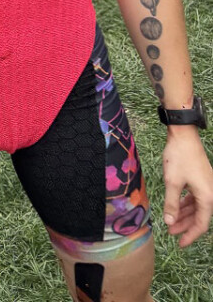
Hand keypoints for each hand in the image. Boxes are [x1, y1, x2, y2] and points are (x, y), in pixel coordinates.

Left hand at [162, 130, 212, 246]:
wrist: (184, 135)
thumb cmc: (178, 157)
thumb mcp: (172, 182)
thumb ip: (171, 204)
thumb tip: (170, 223)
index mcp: (207, 197)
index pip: (201, 224)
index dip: (190, 235)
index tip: (180, 243)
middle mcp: (211, 193)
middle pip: (200, 216)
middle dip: (185, 225)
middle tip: (170, 233)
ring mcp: (208, 186)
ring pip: (197, 207)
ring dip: (185, 215)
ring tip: (171, 222)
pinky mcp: (202, 180)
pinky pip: (196, 197)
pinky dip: (187, 204)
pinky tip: (177, 207)